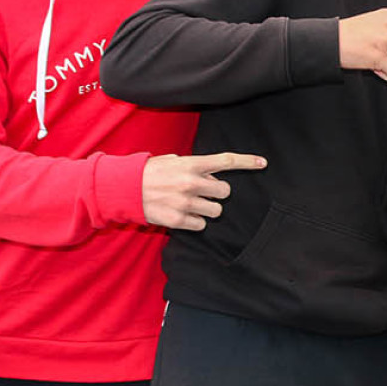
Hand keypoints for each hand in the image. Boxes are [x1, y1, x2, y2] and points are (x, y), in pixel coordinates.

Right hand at [143, 152, 265, 230]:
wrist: (123, 189)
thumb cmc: (149, 173)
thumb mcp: (172, 161)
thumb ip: (195, 166)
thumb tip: (213, 176)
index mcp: (191, 165)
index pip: (226, 161)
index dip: (247, 161)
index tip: (263, 163)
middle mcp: (191, 183)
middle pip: (225, 191)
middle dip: (217, 192)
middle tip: (202, 192)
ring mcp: (185, 203)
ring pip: (216, 211)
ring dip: (208, 208)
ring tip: (191, 204)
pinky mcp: (178, 220)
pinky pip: (201, 225)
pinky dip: (195, 221)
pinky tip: (182, 214)